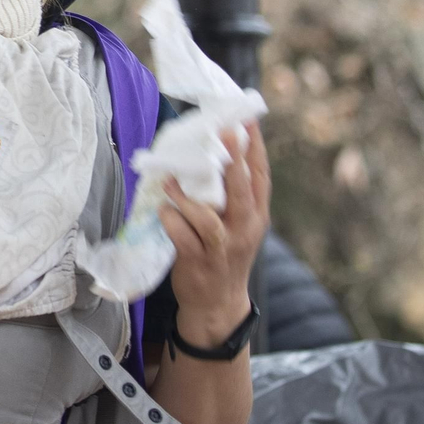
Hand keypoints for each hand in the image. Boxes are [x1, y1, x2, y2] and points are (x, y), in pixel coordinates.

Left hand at [159, 122, 270, 341]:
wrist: (218, 304)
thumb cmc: (224, 254)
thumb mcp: (238, 225)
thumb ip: (231, 196)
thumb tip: (214, 155)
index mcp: (256, 215)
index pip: (260, 176)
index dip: (255, 148)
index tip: (247, 119)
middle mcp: (245, 229)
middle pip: (242, 190)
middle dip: (234, 160)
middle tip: (225, 130)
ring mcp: (223, 247)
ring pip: (209, 218)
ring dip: (187, 197)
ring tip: (171, 179)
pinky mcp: (198, 261)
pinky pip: (183, 237)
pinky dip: (171, 221)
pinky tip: (163, 210)